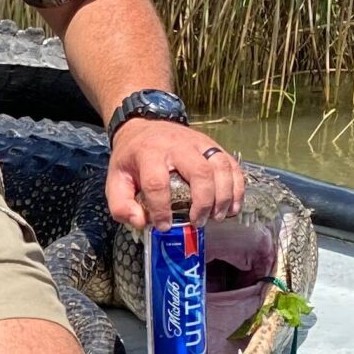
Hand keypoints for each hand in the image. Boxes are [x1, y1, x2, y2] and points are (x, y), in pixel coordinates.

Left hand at [108, 120, 245, 227]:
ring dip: (224, 196)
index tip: (164, 226)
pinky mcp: (213, 145)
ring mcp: (199, 143)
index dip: (162, 209)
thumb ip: (121, 205)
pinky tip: (233, 206)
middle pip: (199, 172)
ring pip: (220, 167)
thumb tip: (141, 223)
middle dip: (203, 202)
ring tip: (217, 217)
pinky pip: (231, 164)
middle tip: (199, 222)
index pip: (157, 183)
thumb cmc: (132, 158)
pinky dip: (237, 187)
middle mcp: (178, 145)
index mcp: (149, 153)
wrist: (144, 127)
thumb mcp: (116, 179)